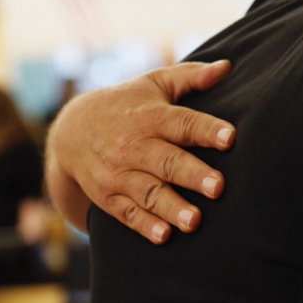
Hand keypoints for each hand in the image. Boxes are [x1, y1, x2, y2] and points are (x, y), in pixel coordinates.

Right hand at [45, 60, 235, 243]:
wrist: (72, 131)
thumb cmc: (130, 104)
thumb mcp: (156, 83)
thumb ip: (192, 76)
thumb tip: (227, 66)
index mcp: (150, 116)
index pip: (182, 122)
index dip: (206, 129)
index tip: (230, 137)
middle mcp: (133, 145)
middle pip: (167, 161)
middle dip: (193, 174)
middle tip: (219, 187)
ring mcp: (118, 173)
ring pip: (148, 192)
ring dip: (172, 208)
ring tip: (196, 221)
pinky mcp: (108, 196)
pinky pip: (126, 214)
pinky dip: (144, 226)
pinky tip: (164, 236)